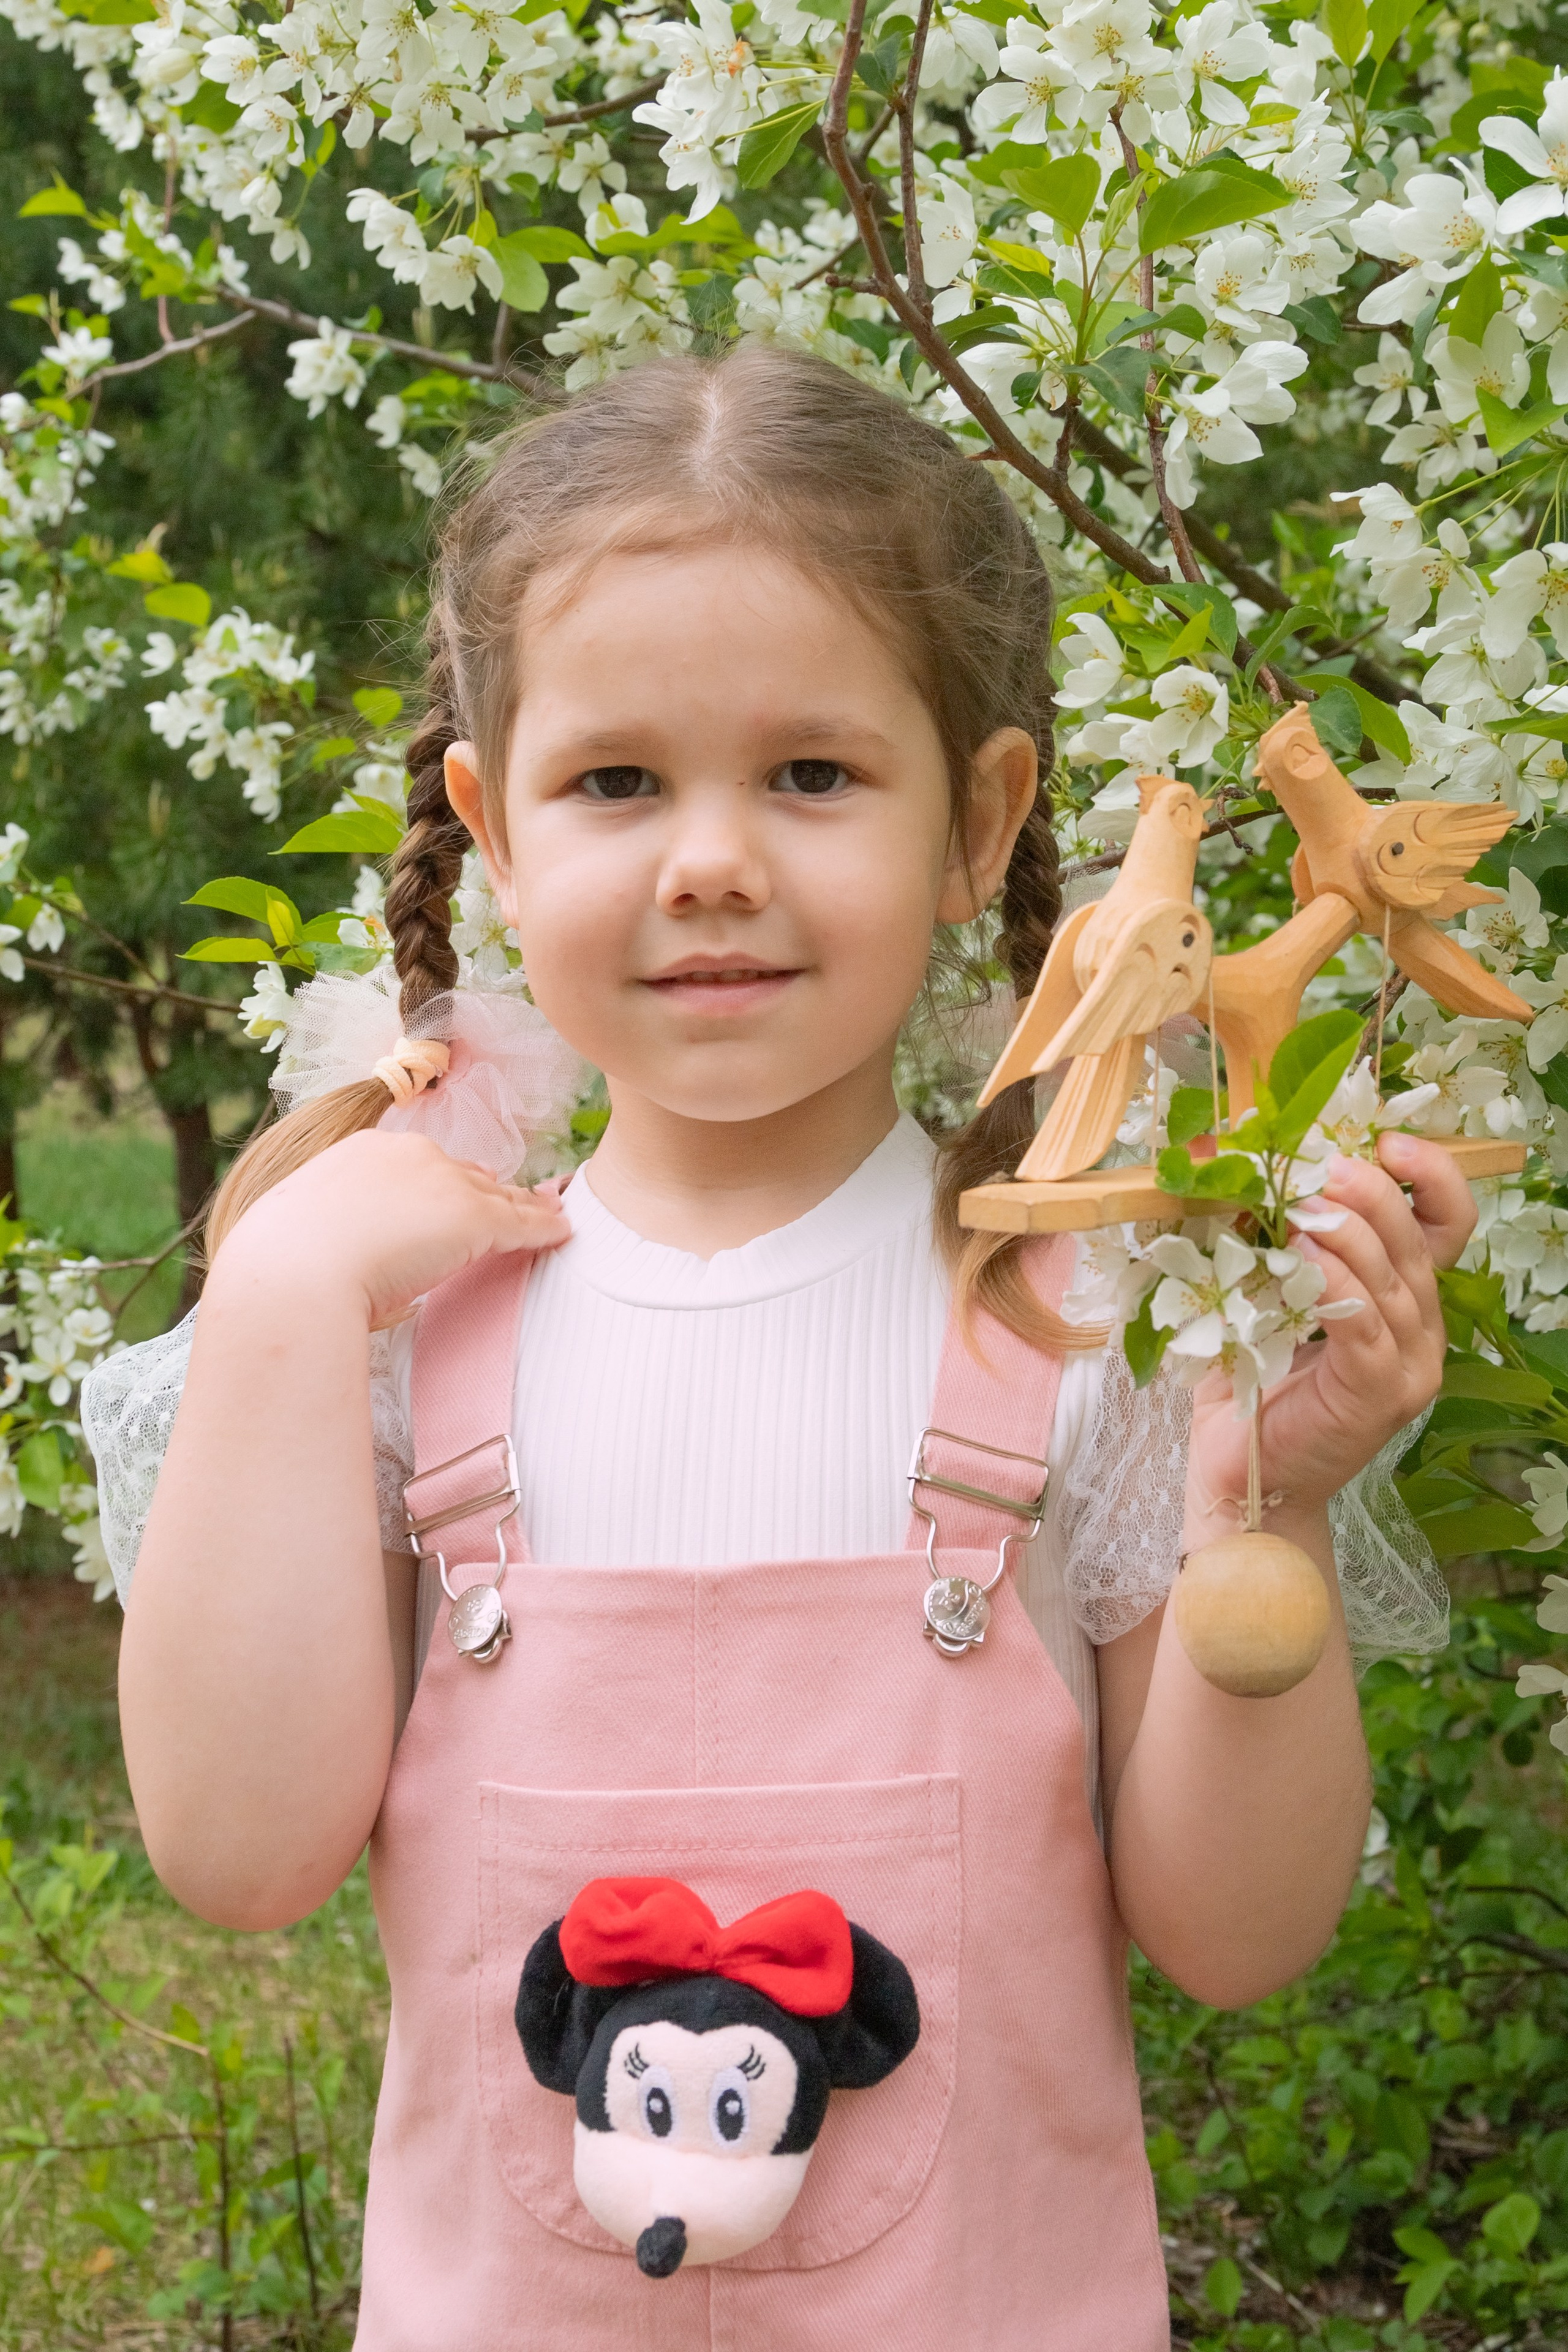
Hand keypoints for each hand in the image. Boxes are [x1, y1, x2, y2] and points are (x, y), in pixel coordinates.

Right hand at [208, 1129, 569, 1331]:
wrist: (294, 1270)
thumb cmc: (286, 1263)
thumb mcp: (310, 1231)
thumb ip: (340, 1228)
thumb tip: (353, 1253)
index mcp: (366, 1153)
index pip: (421, 1164)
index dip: (448, 1181)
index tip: (467, 1190)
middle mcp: (410, 1156)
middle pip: (466, 1175)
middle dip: (491, 1191)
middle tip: (518, 1202)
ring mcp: (444, 1184)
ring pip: (499, 1198)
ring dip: (526, 1208)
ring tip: (550, 1215)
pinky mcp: (473, 1218)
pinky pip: (521, 1224)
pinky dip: (544, 1229)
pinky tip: (562, 1233)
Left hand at [1185, 1135, 1475, 1534]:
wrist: (1239, 1477)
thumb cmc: (1249, 1385)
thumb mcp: (1261, 1295)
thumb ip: (1267, 1238)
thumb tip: (1231, 1161)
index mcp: (1403, 1301)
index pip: (1445, 1226)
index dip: (1427, 1176)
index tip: (1385, 1139)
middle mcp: (1420, 1332)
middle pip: (1420, 1243)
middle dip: (1377, 1192)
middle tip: (1326, 1164)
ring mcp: (1407, 1367)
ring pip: (1395, 1279)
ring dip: (1349, 1232)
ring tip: (1301, 1203)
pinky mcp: (1377, 1395)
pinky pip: (1367, 1326)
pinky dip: (1337, 1284)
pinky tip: (1304, 1260)